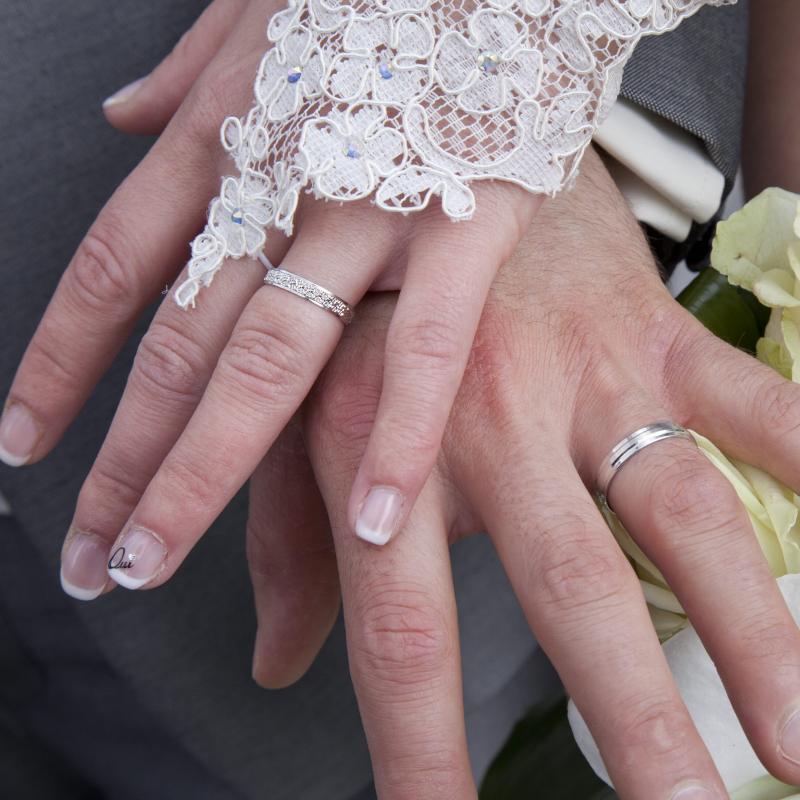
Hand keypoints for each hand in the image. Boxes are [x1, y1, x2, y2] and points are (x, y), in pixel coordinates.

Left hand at [0, 0, 538, 595]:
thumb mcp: (256, 4)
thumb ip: (186, 70)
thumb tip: (120, 114)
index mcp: (224, 135)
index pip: (116, 269)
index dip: (62, 364)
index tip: (24, 445)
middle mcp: (277, 186)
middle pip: (176, 348)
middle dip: (122, 462)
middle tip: (87, 559)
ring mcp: (371, 210)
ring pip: (267, 362)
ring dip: (201, 473)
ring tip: (152, 562)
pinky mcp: (468, 224)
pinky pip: (426, 350)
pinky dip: (400, 438)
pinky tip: (371, 522)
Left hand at [249, 149, 799, 798]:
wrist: (434, 165)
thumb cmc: (365, 310)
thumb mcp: (305, 419)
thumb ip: (290, 545)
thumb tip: (276, 666)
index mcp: (384, 447)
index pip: (399, 633)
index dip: (419, 749)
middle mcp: (488, 415)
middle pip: (570, 594)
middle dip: (629, 721)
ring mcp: (585, 373)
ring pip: (686, 516)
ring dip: (752, 634)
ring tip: (792, 747)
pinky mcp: (655, 333)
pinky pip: (756, 403)